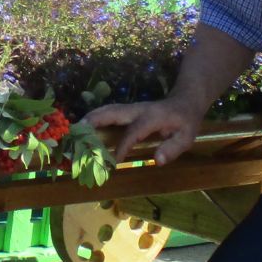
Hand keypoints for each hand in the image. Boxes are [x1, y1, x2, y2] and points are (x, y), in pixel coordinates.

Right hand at [84, 97, 199, 165]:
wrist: (185, 100)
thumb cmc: (185, 121)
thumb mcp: (187, 136)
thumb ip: (173, 148)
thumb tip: (157, 160)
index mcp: (152, 117)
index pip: (134, 131)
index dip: (123, 146)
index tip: (114, 160)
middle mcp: (137, 110)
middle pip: (112, 112)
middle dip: (94, 122)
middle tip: (77, 134)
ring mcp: (130, 108)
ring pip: (107, 110)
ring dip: (90, 119)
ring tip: (75, 131)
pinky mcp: (127, 110)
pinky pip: (108, 113)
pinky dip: (95, 119)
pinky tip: (84, 129)